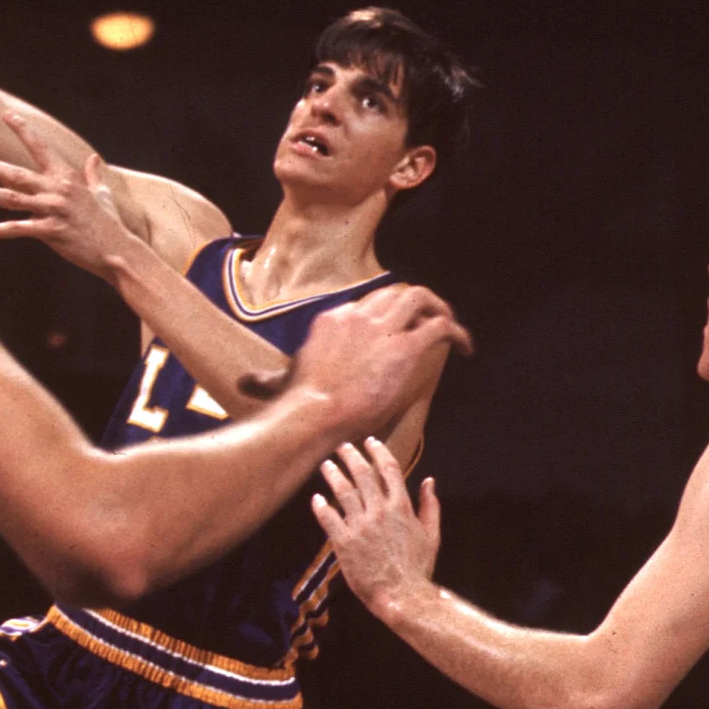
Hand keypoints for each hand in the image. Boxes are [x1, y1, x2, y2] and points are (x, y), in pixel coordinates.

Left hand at [0, 112, 135, 279]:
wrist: (117, 250)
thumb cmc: (109, 224)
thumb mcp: (102, 195)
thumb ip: (94, 176)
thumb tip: (93, 159)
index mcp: (67, 177)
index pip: (41, 148)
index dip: (23, 130)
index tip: (7, 116)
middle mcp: (57, 190)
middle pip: (18, 174)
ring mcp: (52, 210)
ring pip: (11, 199)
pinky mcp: (50, 232)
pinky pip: (16, 229)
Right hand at [246, 283, 471, 411]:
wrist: (313, 414)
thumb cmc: (297, 408)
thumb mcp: (280, 385)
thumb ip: (267, 380)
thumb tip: (242, 383)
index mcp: (332, 321)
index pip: (365, 304)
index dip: (384, 315)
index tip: (394, 331)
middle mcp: (358, 315)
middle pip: (394, 293)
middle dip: (415, 305)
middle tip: (429, 321)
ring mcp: (382, 328)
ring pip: (420, 298)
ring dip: (439, 309)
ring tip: (451, 330)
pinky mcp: (404, 347)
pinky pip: (440, 327)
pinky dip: (457, 332)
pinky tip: (465, 347)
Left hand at [311, 437, 443, 621]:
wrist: (402, 595)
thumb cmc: (417, 568)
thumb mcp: (432, 534)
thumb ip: (430, 505)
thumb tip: (429, 481)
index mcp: (402, 506)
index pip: (389, 468)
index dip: (378, 451)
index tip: (370, 442)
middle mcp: (380, 511)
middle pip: (362, 474)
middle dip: (351, 456)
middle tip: (341, 447)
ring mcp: (361, 525)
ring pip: (343, 491)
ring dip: (333, 474)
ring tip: (326, 465)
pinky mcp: (344, 542)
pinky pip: (328, 518)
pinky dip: (320, 506)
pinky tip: (315, 498)